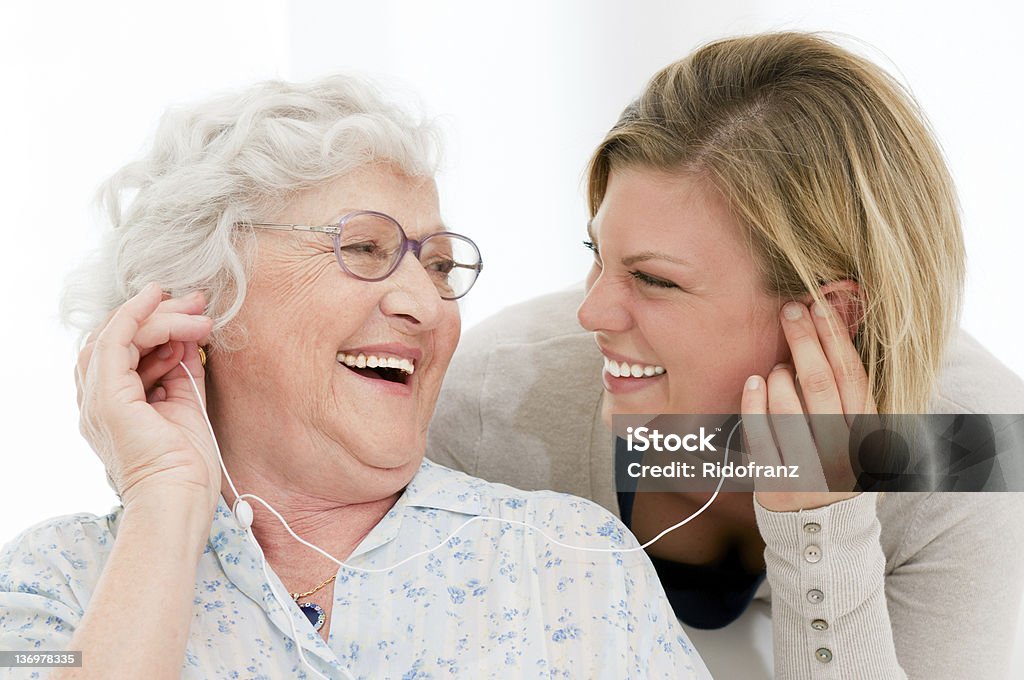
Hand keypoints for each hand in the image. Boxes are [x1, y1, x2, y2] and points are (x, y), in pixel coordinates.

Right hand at [75, 283, 219, 510]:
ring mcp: (97, 399)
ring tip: (197, 309)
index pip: (126, 350)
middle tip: (198, 301)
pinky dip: (134, 314)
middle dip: (161, 313)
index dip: (158, 325)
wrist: (181, 496)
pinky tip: (157, 298)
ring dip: (159, 314)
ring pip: (117, 335)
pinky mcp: (107, 397)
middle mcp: (98, 400)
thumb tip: (189, 335)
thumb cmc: (186, 464)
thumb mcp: (186, 403)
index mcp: (115, 405)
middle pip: (119, 338)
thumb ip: (182, 369)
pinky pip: (114, 341)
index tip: (193, 312)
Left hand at [741, 300, 875, 511]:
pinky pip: (760, 435)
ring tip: (777, 365)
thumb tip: (832, 330)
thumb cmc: (836, 466)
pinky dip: (754, 404)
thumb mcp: (853, 434)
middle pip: (820, 385)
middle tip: (789, 310)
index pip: (852, 377)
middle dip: (804, 341)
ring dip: (779, 376)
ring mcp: (809, 471)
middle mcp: (843, 454)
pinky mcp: (777, 485)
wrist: (823, 532)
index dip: (835, 339)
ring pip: (790, 408)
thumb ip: (845, 393)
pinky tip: (753, 382)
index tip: (818, 306)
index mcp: (867, 437)